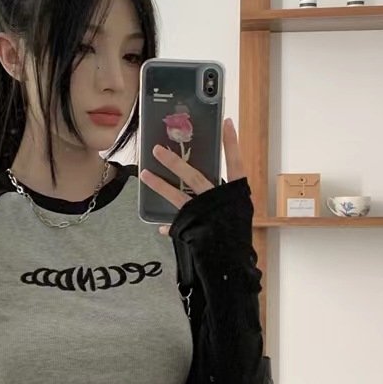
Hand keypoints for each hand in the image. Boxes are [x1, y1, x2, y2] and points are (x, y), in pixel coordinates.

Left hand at [140, 117, 246, 235]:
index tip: (226, 123)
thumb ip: (226, 198)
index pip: (235, 164)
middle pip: (195, 176)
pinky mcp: (191, 227)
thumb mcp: (238, 212)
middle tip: (158, 149)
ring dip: (159, 184)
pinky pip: (176, 225)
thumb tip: (213, 187)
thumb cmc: (238, 234)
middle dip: (176, 163)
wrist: (231, 260)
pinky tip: (159, 227)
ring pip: (177, 195)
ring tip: (144, 174)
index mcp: (235, 194)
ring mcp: (202, 213)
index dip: (231, 144)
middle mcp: (217, 200)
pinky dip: (169, 227)